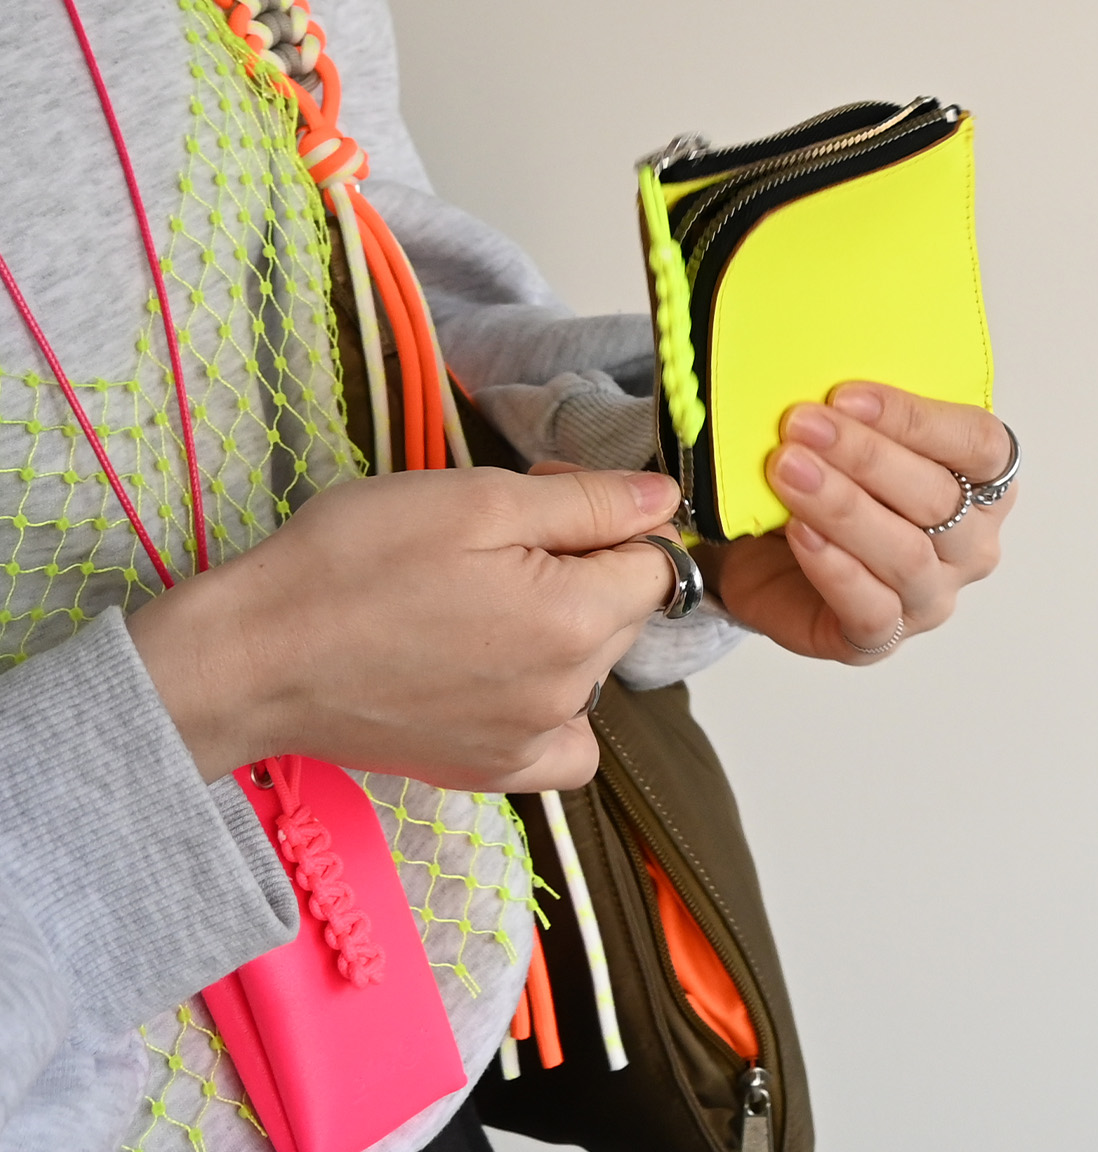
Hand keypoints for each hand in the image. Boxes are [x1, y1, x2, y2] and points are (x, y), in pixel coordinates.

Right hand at [127, 467, 679, 790]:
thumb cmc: (354, 562)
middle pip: (623, 612)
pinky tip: (500, 672)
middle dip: (584, 563)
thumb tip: (666, 499)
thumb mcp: (478, 499)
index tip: (546, 499)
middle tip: (494, 536)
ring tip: (474, 596)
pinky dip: (551, 705)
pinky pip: (563, 744)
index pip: (656, 562)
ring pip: (591, 667)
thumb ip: (587, 502)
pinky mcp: (487, 773)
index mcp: (574, 620)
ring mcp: (527, 743)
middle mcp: (566, 695)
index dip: (610, 517)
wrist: (255, 654)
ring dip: (562, 625)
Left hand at [705, 385, 1013, 663]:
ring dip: (843, 506)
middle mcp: (970, 544)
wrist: (760, 550)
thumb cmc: (824, 480)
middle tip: (802, 424)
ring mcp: (930, 596)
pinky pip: (871, 609)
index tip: (845, 395)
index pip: (979, 444)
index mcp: (982, 481)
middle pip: (940, 499)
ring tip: (788, 470)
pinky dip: (834, 567)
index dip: (916, 418)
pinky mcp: (878, 638)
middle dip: (866, 456)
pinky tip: (800, 531)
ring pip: (906, 554)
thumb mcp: (847, 433)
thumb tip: (822, 369)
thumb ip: (857, 408)